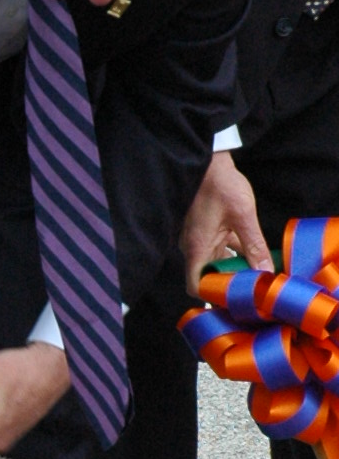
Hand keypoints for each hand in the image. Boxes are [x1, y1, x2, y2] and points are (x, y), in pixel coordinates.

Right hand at [180, 150, 270, 294]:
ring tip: (258, 271)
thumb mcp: (244, 216)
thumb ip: (254, 246)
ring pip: (216, 263)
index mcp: (197, 247)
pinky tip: (254, 253)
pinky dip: (235, 253)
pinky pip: (219, 249)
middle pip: (208, 277)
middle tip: (255, 286)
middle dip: (230, 283)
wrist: (209, 161)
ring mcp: (199, 239)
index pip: (195, 285)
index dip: (213, 295)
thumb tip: (265, 271)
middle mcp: (194, 247)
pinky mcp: (206, 231)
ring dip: (235, 267)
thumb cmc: (220, 185)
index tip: (236, 297)